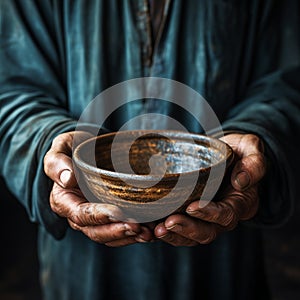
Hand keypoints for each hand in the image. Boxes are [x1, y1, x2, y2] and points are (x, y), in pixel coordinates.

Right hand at [44, 131, 152, 246]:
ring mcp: (94, 217)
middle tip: (138, 227)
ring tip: (148, 233)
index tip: (119, 212)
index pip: (81, 215)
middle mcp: (77, 213)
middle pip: (96, 231)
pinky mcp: (108, 215)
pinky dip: (134, 234)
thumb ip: (58, 162)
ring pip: (109, 235)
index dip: (100, 216)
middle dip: (117, 231)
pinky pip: (119, 230)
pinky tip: (151, 231)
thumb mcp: (61, 147)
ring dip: (128, 237)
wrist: (87, 149)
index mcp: (64, 200)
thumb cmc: (72, 147)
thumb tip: (67, 180)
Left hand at [154, 133, 265, 245]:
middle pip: (206, 232)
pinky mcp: (189, 213)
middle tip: (167, 223)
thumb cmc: (240, 151)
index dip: (210, 214)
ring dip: (171, 235)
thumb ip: (254, 164)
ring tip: (153, 230)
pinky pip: (176, 227)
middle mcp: (221, 215)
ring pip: (189, 235)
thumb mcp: (251, 149)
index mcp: (239, 203)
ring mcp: (204, 217)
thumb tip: (241, 182)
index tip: (192, 207)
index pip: (226, 215)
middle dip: (186, 230)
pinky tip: (146, 228)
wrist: (227, 154)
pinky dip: (162, 230)